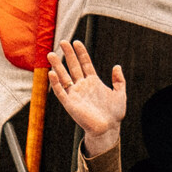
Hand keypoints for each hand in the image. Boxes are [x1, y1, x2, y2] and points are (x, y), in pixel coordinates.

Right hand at [48, 40, 127, 156]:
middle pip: (73, 67)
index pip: (85, 64)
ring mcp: (75, 94)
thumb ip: (119, 80)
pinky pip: (61, 92)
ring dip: (58, 66)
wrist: (108, 129)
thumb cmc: (114, 114)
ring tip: (51, 54)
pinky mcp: (70, 104)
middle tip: (63, 42)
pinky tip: (52, 73)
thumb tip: (117, 66)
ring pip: (64, 77)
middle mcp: (82, 86)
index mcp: (93, 82)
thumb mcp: (120, 94)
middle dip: (68, 54)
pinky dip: (55, 83)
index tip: (77, 42)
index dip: (81, 53)